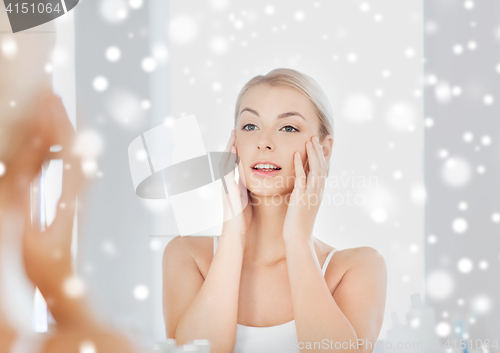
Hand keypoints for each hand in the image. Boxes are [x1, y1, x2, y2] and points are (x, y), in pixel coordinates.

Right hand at [20, 90, 85, 295]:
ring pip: (76, 154)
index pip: (69, 152)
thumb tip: (27, 161)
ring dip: (63, 129)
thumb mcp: (26, 231)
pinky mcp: (72, 199)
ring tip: (47, 107)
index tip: (48, 97)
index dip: (58, 122)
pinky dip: (60, 146)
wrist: (64, 284)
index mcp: (69, 198)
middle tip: (49, 91)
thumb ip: (25, 196)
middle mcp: (78, 192)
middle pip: (77, 147)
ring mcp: (77, 195)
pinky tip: (48, 140)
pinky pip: (70, 165)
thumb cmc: (44, 267)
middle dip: (62, 117)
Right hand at [219, 129, 251, 246]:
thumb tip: (252, 180)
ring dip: (228, 149)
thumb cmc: (241, 218)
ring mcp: (226, 186)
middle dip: (230, 145)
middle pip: (226, 159)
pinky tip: (233, 151)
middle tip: (233, 132)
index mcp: (232, 184)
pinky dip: (229, 161)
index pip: (232, 163)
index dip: (235, 151)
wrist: (236, 231)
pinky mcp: (228, 190)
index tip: (238, 139)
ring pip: (224, 163)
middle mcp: (227, 183)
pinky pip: (228, 172)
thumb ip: (246, 188)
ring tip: (232, 136)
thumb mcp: (246, 198)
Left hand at [283, 136, 327, 242]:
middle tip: (315, 137)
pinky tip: (295, 155)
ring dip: (312, 154)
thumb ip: (304, 192)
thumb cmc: (298, 223)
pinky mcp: (301, 198)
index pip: (323, 169)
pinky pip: (301, 178)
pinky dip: (299, 165)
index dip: (323, 156)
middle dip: (319, 151)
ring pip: (315, 169)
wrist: (298, 238)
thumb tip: (301, 183)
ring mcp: (311, 194)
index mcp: (318, 192)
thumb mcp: (304, 204)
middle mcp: (317, 191)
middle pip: (321, 166)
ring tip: (309, 141)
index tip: (322, 143)